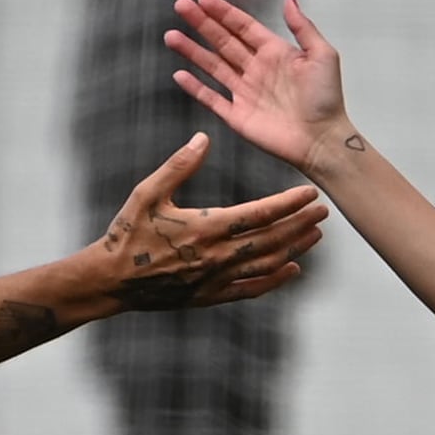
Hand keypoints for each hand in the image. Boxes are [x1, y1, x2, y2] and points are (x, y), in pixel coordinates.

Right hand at [94, 132, 325, 312]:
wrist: (110, 281)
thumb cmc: (127, 233)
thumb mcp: (147, 193)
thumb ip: (178, 166)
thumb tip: (203, 137)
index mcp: (205, 227)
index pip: (259, 214)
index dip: (288, 203)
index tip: (310, 193)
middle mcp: (216, 256)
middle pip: (272, 240)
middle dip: (300, 224)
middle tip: (324, 211)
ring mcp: (215, 280)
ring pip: (266, 265)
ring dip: (294, 248)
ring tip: (315, 234)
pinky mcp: (210, 297)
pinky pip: (250, 290)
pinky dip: (275, 280)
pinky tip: (292, 269)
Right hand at [166, 0, 352, 175]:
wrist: (322, 140)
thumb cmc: (327, 98)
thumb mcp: (322, 55)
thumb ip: (303, 27)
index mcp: (274, 52)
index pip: (242, 27)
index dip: (223, 12)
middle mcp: (256, 69)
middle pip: (222, 41)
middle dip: (201, 24)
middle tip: (180, 6)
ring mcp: (245, 93)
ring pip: (212, 66)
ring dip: (192, 51)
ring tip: (171, 36)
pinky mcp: (237, 116)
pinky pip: (212, 99)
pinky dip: (195, 87)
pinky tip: (179, 74)